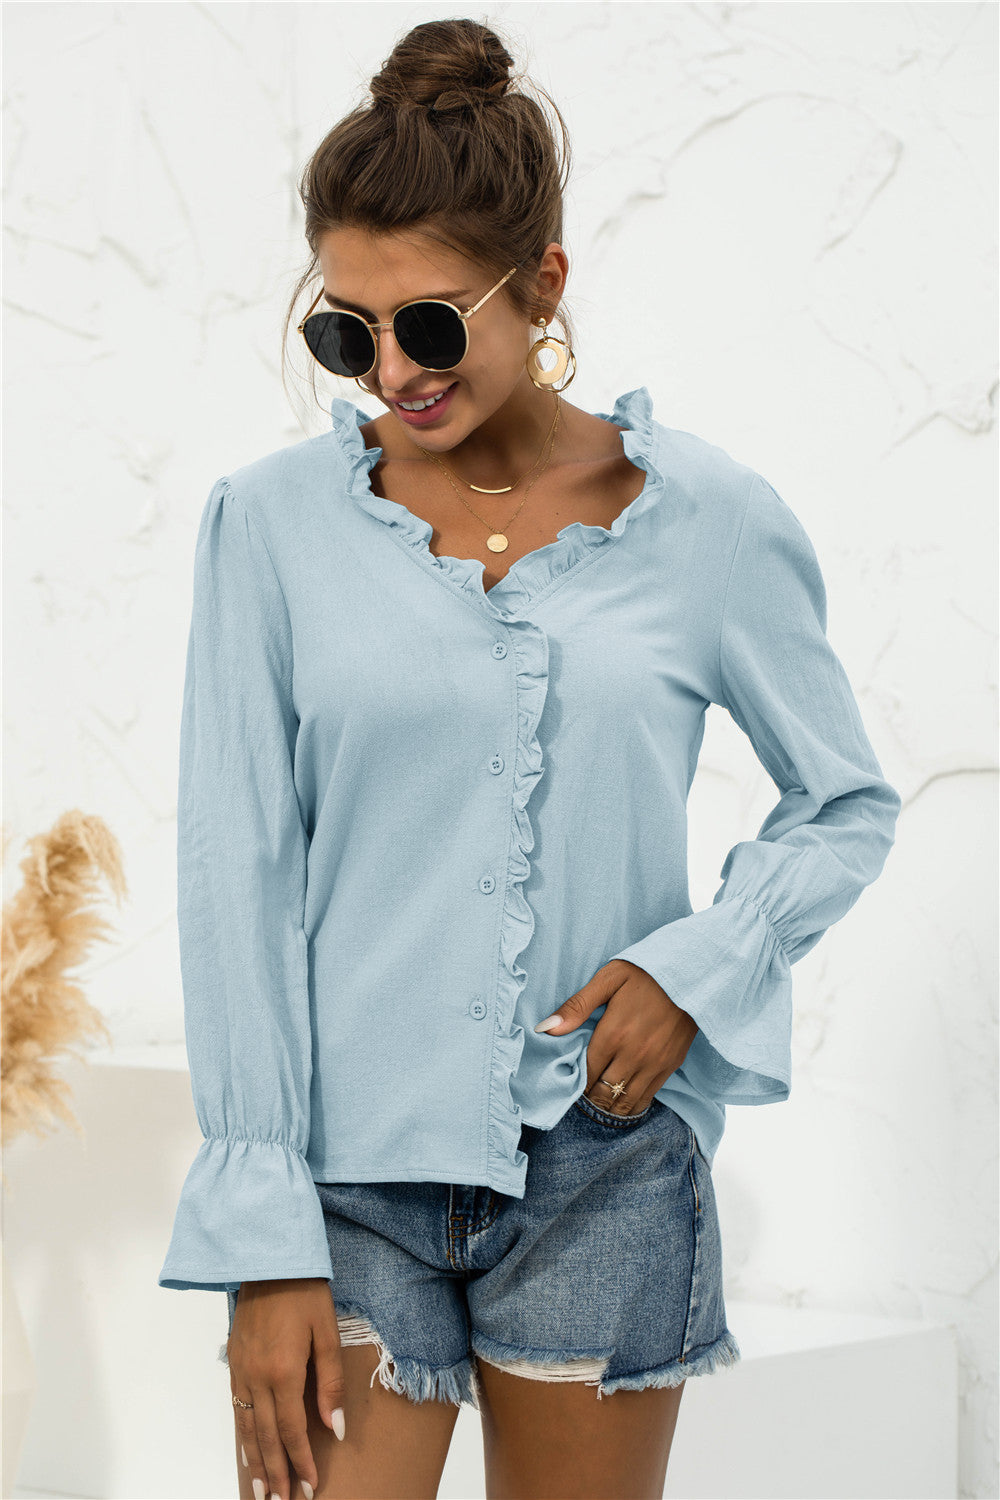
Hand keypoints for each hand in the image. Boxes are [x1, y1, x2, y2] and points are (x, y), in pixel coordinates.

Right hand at [227, 1277, 346, 1499]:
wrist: (268, 1258)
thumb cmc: (305, 1291)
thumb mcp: (327, 1332)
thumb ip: (331, 1382)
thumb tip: (334, 1427)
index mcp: (284, 1371)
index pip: (293, 1430)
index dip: (301, 1462)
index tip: (310, 1487)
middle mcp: (257, 1377)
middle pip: (267, 1437)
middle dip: (277, 1473)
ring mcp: (241, 1370)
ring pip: (248, 1428)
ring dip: (257, 1462)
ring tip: (263, 1492)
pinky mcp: (233, 1362)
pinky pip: (236, 1408)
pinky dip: (243, 1436)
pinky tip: (249, 1452)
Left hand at [534, 959, 697, 1115]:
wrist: (693, 974)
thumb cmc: (646, 972)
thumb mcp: (608, 978)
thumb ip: (577, 1006)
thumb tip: (545, 1028)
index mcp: (614, 1034)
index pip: (586, 1073)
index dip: (574, 1082)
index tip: (569, 1080)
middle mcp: (634, 1055)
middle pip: (603, 1093)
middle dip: (589, 1097)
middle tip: (582, 1093)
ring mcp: (654, 1064)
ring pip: (625, 1102)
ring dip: (609, 1105)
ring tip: (599, 1099)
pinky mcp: (671, 1066)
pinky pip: (647, 1097)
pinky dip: (631, 1103)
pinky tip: (622, 1099)